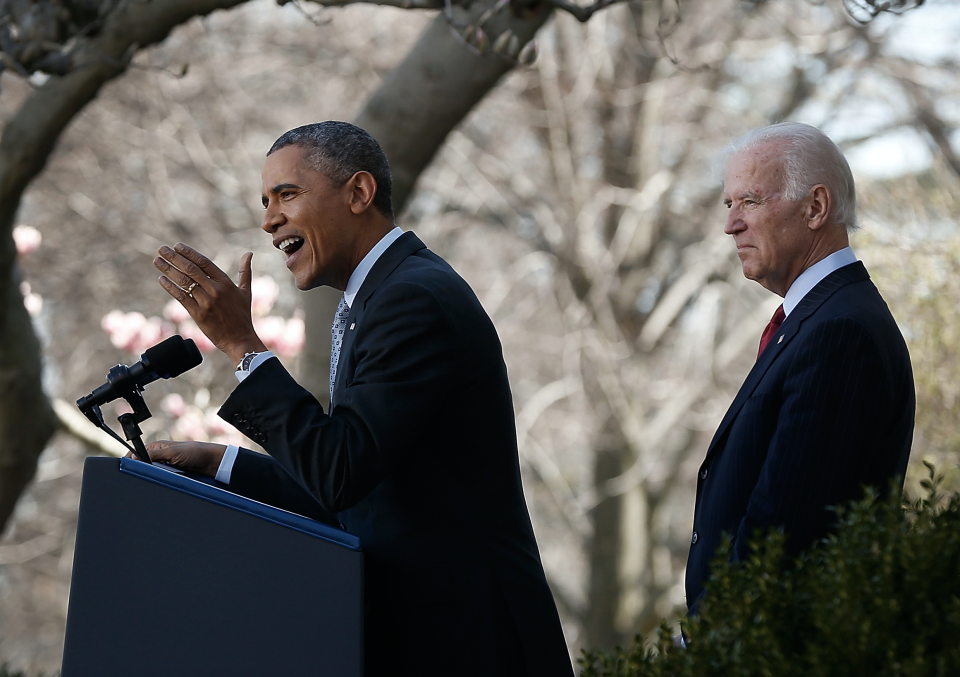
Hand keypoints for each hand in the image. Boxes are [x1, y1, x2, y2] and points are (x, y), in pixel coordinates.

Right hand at [125, 440, 226, 476]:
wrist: (214, 463)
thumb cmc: (196, 452)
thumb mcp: (173, 453)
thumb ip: (154, 454)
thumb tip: (135, 458)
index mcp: (157, 447)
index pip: (137, 454)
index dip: (130, 461)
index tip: (124, 469)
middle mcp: (160, 456)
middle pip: (143, 466)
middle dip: (139, 472)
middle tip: (135, 480)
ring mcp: (166, 467)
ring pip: (151, 475)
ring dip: (150, 479)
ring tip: (146, 484)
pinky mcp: (173, 476)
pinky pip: (161, 480)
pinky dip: (159, 483)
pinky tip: (157, 487)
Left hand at [154, 243, 266, 364]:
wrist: (240, 339)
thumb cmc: (243, 315)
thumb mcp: (246, 291)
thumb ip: (246, 271)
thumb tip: (249, 253)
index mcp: (226, 283)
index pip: (204, 263)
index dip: (189, 253)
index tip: (177, 246)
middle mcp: (216, 290)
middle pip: (191, 269)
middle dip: (174, 258)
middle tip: (162, 249)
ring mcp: (206, 302)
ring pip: (184, 282)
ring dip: (168, 270)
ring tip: (157, 261)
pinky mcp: (198, 314)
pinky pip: (181, 297)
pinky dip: (170, 287)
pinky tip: (161, 279)